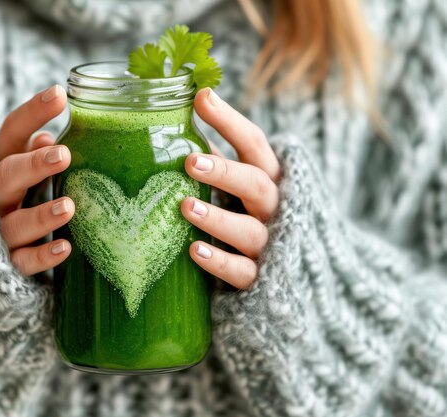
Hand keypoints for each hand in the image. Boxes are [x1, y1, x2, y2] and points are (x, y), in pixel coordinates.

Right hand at [0, 85, 74, 274]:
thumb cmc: (10, 203)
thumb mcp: (17, 175)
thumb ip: (30, 156)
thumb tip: (47, 138)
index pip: (9, 135)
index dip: (31, 114)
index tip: (59, 95)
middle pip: (6, 177)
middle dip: (32, 166)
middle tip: (63, 155)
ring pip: (14, 224)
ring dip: (40, 215)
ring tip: (69, 207)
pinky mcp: (6, 266)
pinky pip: (22, 262)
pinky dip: (41, 256)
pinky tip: (64, 248)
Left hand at [182, 88, 280, 288]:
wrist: (303, 275)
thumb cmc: (258, 218)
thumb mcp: (243, 187)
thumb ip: (218, 162)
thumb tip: (175, 130)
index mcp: (272, 178)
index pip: (254, 144)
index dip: (230, 121)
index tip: (201, 97)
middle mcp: (276, 208)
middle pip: (257, 184)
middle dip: (225, 172)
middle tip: (190, 161)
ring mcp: (272, 245)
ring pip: (248, 230)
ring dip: (217, 218)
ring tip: (185, 205)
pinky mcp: (262, 279)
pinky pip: (242, 272)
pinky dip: (219, 261)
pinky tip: (194, 250)